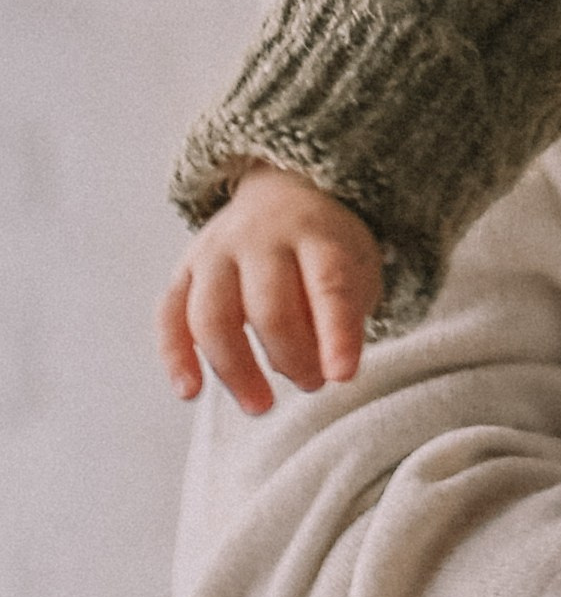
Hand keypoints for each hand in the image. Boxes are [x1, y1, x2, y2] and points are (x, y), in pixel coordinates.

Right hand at [158, 164, 382, 415]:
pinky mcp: (184, 271)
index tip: (342, 376)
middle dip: (291, 357)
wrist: (281, 191)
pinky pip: (169, 315)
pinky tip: (189, 392)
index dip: (336, 334)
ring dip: (235, 369)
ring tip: (261, 405)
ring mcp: (216, 253)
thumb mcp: (356, 266)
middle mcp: (261, 239)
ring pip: (213, 317)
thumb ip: (345, 312)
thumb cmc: (325, 248)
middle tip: (312, 384)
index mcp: (316, 234)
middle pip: (268, 307)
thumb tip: (327, 370)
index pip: (328, 285)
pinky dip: (175, 356)